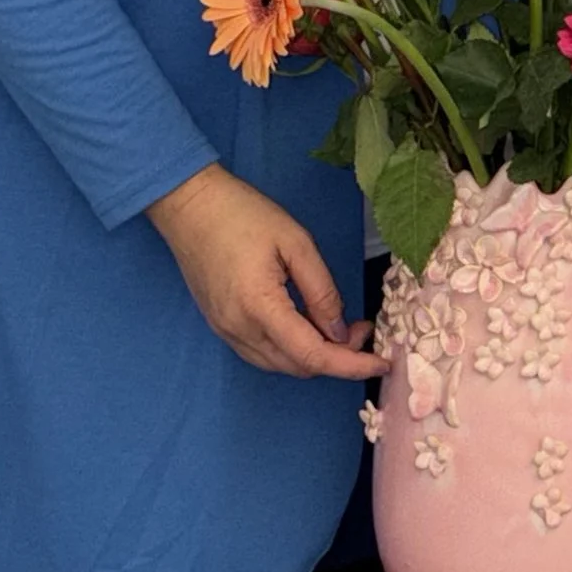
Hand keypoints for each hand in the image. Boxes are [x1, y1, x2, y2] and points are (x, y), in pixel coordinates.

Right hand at [146, 164, 383, 379]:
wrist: (189, 205)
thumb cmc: (243, 214)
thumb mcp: (296, 243)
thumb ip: (322, 291)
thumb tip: (342, 332)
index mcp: (259, 308)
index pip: (312, 356)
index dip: (351, 365)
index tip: (382, 362)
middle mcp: (238, 330)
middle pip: (298, 367)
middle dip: (337, 357)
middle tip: (361, 326)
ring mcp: (225, 331)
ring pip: (280, 365)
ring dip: (314, 356)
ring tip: (339, 326)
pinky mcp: (220, 326)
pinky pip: (262, 353)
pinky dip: (291, 350)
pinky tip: (307, 325)